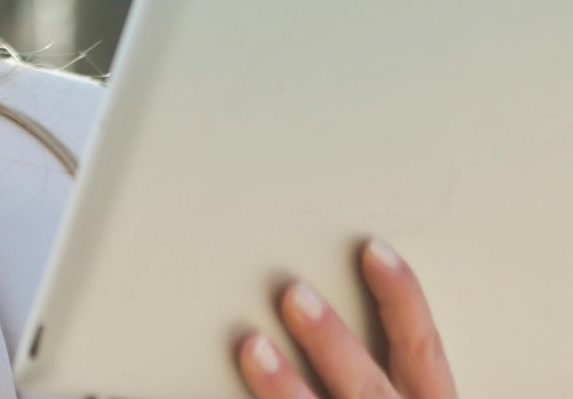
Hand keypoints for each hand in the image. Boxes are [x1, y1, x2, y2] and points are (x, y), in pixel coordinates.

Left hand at [235, 238, 455, 398]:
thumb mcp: (401, 396)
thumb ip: (377, 365)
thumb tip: (309, 297)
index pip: (422, 349)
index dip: (403, 299)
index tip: (372, 251)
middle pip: (369, 387)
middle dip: (333, 342)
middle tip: (292, 294)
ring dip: (287, 389)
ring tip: (251, 346)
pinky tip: (213, 393)